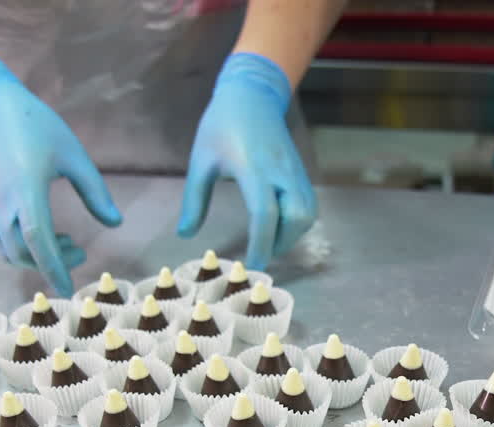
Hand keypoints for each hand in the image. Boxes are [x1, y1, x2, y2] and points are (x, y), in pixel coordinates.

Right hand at [0, 54, 120, 294]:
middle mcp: (1, 203)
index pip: (37, 240)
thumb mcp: (73, 155)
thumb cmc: (36, 126)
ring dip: (35, 257)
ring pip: (7, 251)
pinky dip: (21, 248)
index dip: (54, 266)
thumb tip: (115, 223)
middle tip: (79, 252)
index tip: (68, 286)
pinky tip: (43, 234)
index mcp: (25, 189)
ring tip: (64, 242)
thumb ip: (95, 191)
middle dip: (50, 263)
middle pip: (21, 253)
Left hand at [177, 53, 314, 270]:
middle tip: (261, 256)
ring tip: (270, 244)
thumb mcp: (201, 161)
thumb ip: (194, 200)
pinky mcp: (300, 171)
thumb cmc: (222, 124)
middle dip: (281, 244)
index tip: (250, 265)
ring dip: (293, 235)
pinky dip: (298, 222)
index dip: (260, 244)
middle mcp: (280, 172)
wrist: (252, 93)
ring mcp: (295, 171)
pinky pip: (308, 204)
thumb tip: (185, 233)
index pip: (264, 215)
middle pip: (296, 218)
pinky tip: (280, 227)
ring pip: (307, 213)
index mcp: (253, 169)